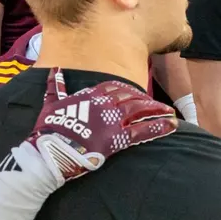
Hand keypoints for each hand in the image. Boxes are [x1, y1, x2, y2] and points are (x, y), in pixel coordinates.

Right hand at [23, 69, 176, 184]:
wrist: (51, 150)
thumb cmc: (49, 128)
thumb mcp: (50, 102)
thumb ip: (55, 85)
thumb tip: (54, 70)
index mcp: (91, 95)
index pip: (114, 87)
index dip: (126, 90)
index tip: (134, 92)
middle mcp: (106, 105)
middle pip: (132, 98)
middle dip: (146, 100)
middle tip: (157, 104)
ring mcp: (114, 121)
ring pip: (141, 111)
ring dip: (157, 110)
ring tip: (169, 112)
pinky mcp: (119, 138)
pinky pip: (143, 130)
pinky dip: (159, 126)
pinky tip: (171, 125)